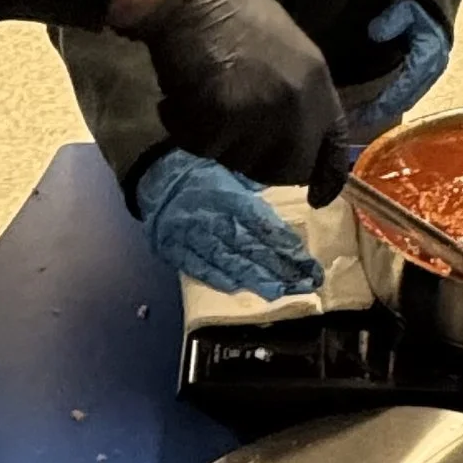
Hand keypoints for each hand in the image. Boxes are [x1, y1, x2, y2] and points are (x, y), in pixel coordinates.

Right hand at [121, 0, 352, 202]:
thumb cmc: (230, 13)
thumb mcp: (286, 48)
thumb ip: (298, 94)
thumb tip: (299, 137)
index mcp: (316, 80)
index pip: (333, 141)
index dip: (327, 175)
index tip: (319, 197)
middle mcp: (296, 102)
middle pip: (287, 167)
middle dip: (258, 161)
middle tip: (229, 135)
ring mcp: (260, 112)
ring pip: (238, 160)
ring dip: (215, 140)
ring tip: (202, 100)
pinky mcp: (222, 118)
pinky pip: (202, 147)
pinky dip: (183, 128)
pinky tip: (179, 97)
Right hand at [134, 151, 321, 299]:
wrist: (156, 175)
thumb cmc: (200, 172)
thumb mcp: (231, 170)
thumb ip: (255, 188)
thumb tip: (282, 196)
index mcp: (228, 196)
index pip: (263, 225)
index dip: (285, 245)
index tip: (306, 261)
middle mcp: (212, 218)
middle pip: (250, 248)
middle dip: (279, 268)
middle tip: (304, 284)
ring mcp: (192, 236)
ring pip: (228, 261)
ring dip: (255, 279)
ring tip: (278, 293)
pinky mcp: (175, 249)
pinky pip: (199, 267)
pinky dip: (219, 279)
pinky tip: (239, 288)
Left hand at [341, 0, 452, 140]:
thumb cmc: (422, 3)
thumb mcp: (406, 6)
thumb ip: (392, 18)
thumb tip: (375, 33)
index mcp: (428, 58)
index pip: (402, 90)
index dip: (381, 105)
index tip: (360, 115)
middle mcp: (432, 71)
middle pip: (404, 101)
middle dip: (380, 113)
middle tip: (355, 121)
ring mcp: (431, 73)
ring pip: (407, 100)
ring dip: (386, 110)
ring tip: (362, 116)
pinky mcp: (426, 71)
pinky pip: (409, 93)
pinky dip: (393, 101)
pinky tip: (376, 104)